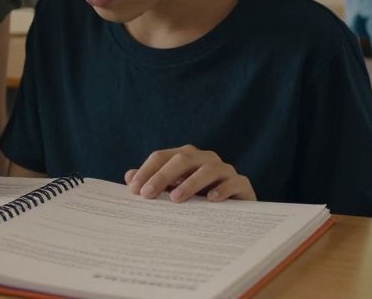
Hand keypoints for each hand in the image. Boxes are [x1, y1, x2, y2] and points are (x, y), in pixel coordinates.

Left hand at [124, 145, 255, 202]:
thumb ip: (152, 183)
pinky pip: (234, 182)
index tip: (134, 189)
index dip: (147, 171)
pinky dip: (223, 189)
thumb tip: (129, 177)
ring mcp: (225, 170)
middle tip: (148, 194)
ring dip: (190, 182)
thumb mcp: (173, 192)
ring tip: (175, 199)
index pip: (162, 157)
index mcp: (186, 156)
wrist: (235, 213)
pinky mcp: (242, 184)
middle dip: (162, 175)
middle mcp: (205, 159)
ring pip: (208, 169)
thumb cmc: (197, 201)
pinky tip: (211, 200)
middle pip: (182, 159)